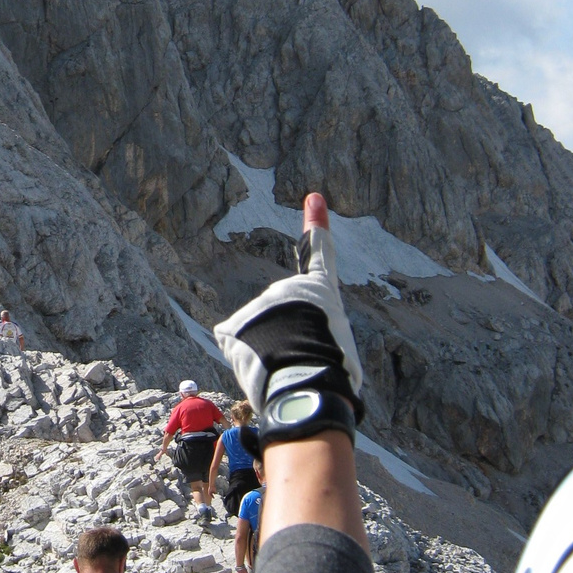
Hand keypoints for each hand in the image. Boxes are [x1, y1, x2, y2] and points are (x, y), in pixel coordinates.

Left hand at [213, 192, 363, 425]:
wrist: (308, 376)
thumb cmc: (334, 370)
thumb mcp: (340, 352)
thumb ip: (317, 340)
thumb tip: (295, 353)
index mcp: (320, 292)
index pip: (319, 254)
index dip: (316, 225)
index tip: (313, 197)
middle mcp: (286, 290)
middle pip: (282, 321)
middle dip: (287, 343)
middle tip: (303, 359)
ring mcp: (257, 304)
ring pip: (258, 339)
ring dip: (268, 356)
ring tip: (285, 366)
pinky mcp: (232, 324)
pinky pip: (236, 348)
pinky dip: (245, 363)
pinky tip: (261, 369)